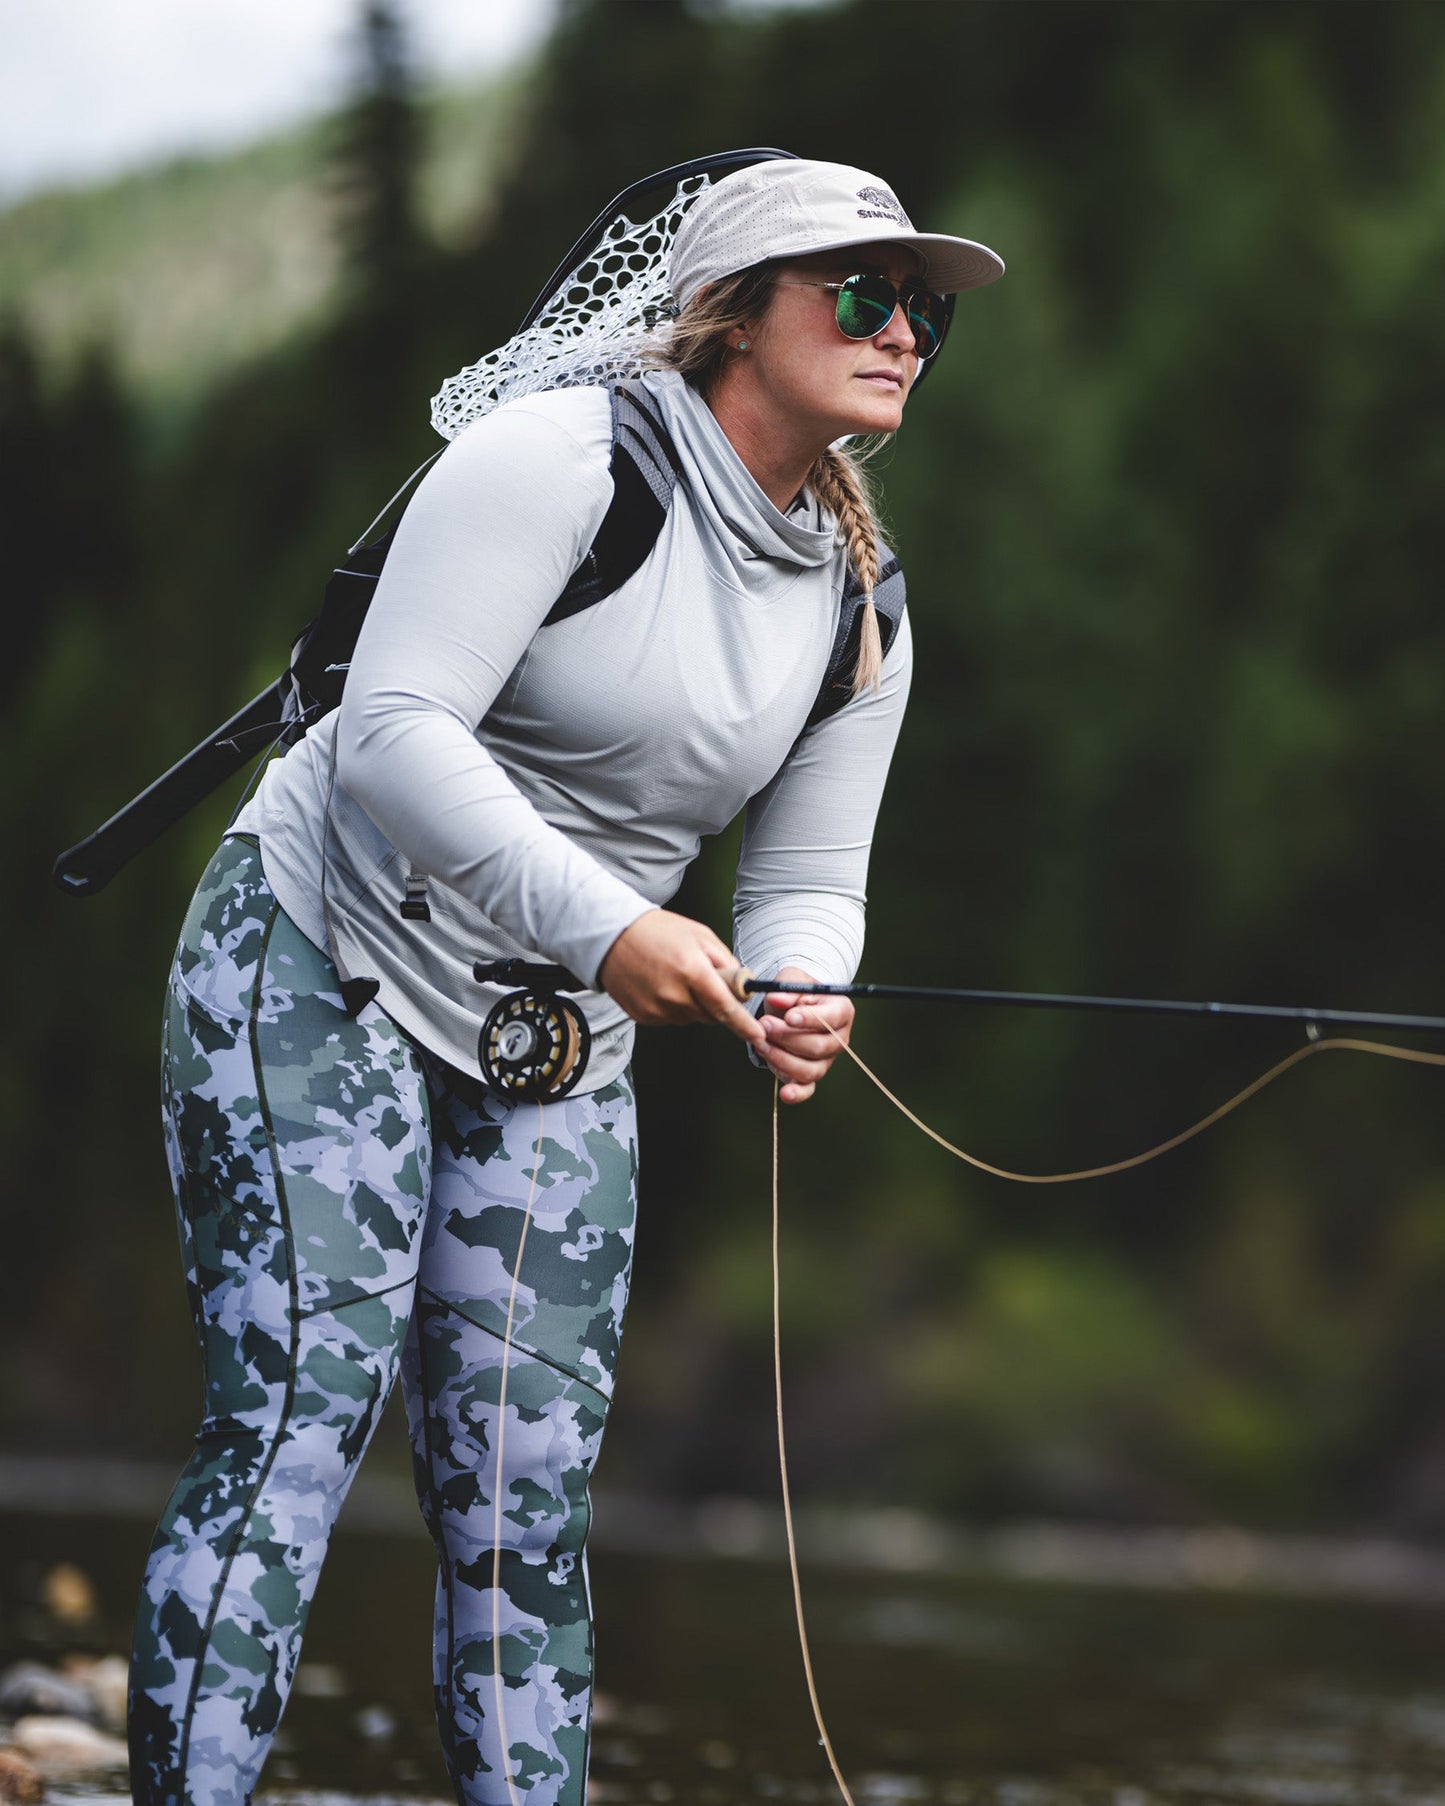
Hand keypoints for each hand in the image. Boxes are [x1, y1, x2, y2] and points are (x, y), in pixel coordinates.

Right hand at [598, 910, 765, 1051]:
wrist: (610, 937)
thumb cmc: (655, 931)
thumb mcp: (699, 935)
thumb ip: (725, 961)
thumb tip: (742, 984)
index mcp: (691, 970)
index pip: (725, 1007)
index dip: (743, 1024)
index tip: (757, 1035)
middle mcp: (674, 994)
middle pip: (711, 1016)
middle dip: (716, 1003)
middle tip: (704, 979)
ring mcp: (657, 1008)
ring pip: (691, 1018)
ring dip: (693, 1004)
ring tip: (675, 976)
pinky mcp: (644, 1017)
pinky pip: (672, 1019)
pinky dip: (674, 1006)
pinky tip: (662, 985)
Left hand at [757, 965, 853, 1104]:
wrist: (790, 1009)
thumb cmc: (795, 993)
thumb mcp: (791, 981)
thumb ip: (785, 989)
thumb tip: (775, 998)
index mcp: (842, 1010)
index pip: (831, 1018)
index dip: (810, 1019)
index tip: (788, 1017)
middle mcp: (840, 1038)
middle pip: (818, 1046)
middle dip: (788, 1038)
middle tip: (764, 1025)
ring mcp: (827, 1059)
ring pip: (810, 1069)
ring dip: (782, 1059)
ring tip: (761, 1043)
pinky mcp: (812, 1074)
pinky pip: (808, 1089)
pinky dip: (797, 1093)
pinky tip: (785, 1093)